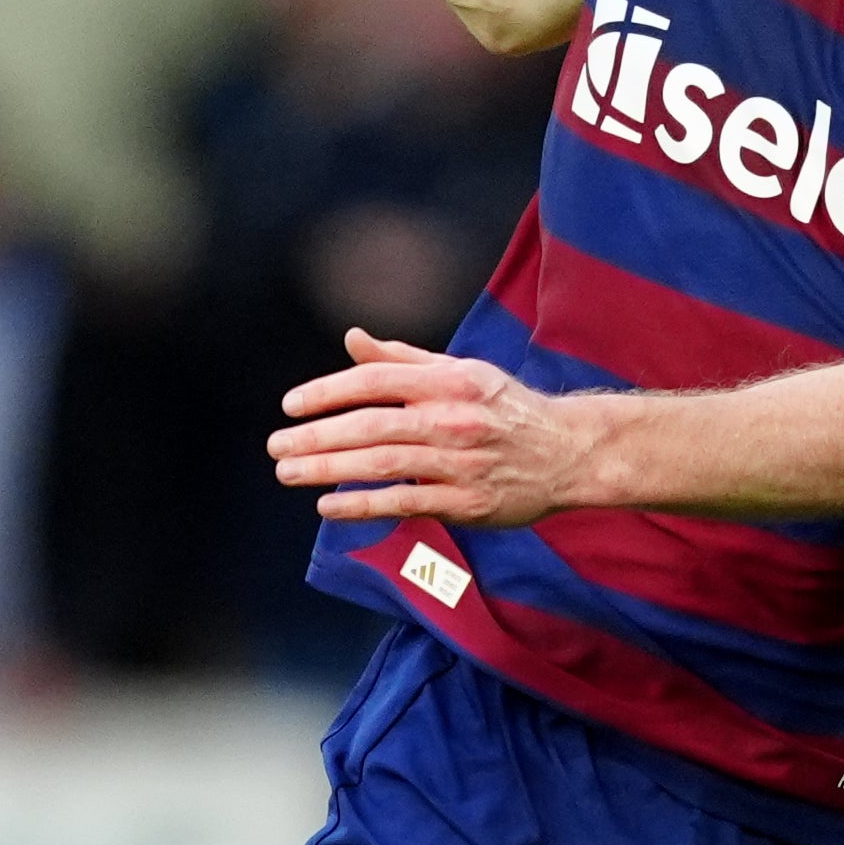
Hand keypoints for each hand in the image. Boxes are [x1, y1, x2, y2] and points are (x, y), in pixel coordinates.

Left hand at [271, 327, 597, 524]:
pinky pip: (405, 504)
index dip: (329, 392)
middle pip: (372, 426)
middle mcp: (452, 420)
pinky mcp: (466, 503)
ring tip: (288, 471)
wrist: (567, 452)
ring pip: (383, 466)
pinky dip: (363, 505)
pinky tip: (328, 506)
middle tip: (276, 446)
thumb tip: (351, 339)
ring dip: (329, 470)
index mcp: (447, 382)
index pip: (376, 382)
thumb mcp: (460, 372)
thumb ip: (402, 360)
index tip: (291, 406)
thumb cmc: (504, 408)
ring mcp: (459, 464)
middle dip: (318, 436)